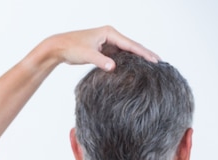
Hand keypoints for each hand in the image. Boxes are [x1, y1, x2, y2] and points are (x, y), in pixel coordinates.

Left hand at [43, 25, 159, 70]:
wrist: (58, 48)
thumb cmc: (71, 47)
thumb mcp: (87, 54)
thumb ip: (101, 61)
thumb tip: (113, 67)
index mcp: (109, 33)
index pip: (130, 44)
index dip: (143, 53)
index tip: (155, 60)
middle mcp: (110, 36)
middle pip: (131, 47)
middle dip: (144, 55)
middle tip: (159, 63)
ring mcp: (106, 43)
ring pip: (125, 52)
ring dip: (136, 59)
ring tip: (150, 67)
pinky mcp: (102, 50)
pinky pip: (118, 57)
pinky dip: (126, 62)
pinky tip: (133, 69)